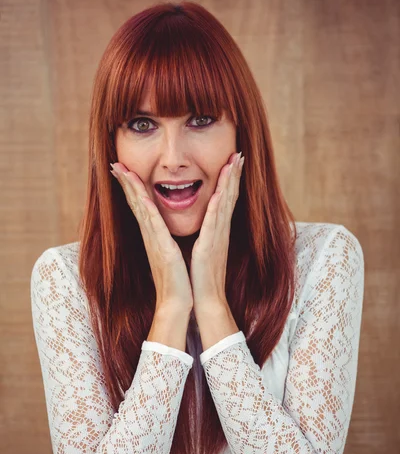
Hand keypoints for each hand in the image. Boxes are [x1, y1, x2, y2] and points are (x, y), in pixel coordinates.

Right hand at [110, 163, 193, 313]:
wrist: (177, 302)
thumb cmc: (176, 280)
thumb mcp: (170, 255)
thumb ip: (165, 242)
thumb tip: (163, 234)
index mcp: (154, 236)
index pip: (141, 207)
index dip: (132, 188)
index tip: (124, 171)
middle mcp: (150, 236)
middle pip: (135, 203)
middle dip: (126, 182)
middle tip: (115, 164)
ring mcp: (154, 242)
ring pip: (141, 208)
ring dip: (132, 188)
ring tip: (121, 170)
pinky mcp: (162, 249)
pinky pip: (153, 224)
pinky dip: (146, 208)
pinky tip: (140, 195)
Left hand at [190, 151, 244, 314]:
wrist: (206, 299)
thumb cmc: (202, 278)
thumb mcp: (203, 252)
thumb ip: (206, 238)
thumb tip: (204, 230)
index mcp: (217, 232)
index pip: (225, 201)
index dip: (230, 181)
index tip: (232, 162)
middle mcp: (221, 231)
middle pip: (230, 197)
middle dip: (234, 175)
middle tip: (238, 154)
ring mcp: (218, 237)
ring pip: (225, 204)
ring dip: (230, 182)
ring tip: (235, 162)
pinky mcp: (210, 246)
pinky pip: (215, 222)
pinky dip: (219, 205)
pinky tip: (222, 191)